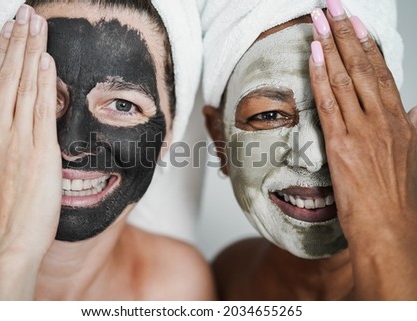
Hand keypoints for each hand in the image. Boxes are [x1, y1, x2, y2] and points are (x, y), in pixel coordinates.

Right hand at [0, 5, 60, 298]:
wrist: (11, 239)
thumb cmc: (0, 208)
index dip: (2, 54)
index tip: (10, 33)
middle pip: (6, 77)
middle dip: (16, 43)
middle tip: (24, 15)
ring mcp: (16, 139)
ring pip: (23, 86)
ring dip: (31, 53)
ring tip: (36, 27)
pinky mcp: (40, 150)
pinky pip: (42, 109)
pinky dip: (44, 83)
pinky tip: (47, 62)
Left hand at [309, 5, 416, 298]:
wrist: (390, 229)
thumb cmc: (396, 198)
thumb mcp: (409, 156)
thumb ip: (409, 128)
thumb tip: (412, 109)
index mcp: (401, 121)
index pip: (382, 73)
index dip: (368, 45)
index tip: (357, 22)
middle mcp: (383, 120)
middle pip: (363, 67)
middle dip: (347, 33)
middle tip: (333, 7)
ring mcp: (362, 131)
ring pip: (345, 79)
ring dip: (331, 47)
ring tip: (319, 21)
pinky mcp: (341, 145)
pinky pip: (329, 103)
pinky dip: (321, 77)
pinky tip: (314, 56)